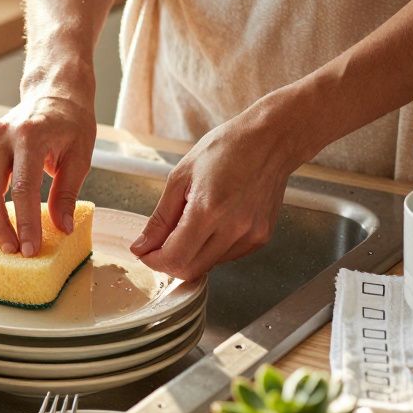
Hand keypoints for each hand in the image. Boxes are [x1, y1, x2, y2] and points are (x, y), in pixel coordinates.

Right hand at [0, 90, 96, 256]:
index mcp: (30, 136)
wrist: (54, 93)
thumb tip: (62, 228)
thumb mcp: (80, 156)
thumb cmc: (70, 123)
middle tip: (13, 251)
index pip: (23, 188)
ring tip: (0, 243)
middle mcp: (1, 137)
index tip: (30, 249)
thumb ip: (67, 193)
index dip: (26, 223)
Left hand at [129, 92, 321, 280]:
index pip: (175, 258)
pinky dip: (212, 248)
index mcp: (209, 210)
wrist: (270, 141)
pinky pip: (228, 256)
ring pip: (209, 266)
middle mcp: (233, 228)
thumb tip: (142, 246)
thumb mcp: (181, 176)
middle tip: (160, 244)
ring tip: (191, 222)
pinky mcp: (261, 238)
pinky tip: (213, 223)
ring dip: (191, 254)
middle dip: (169, 262)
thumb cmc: (226, 149)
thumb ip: (161, 218)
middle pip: (191, 270)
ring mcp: (251, 236)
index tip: (145, 252)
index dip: (154, 260)